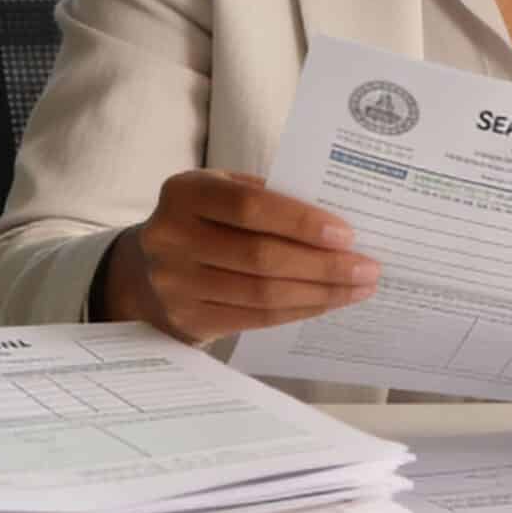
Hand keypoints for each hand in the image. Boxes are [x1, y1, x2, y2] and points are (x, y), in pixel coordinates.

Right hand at [101, 169, 379, 343]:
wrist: (144, 270)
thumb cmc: (204, 221)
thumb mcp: (221, 192)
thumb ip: (267, 197)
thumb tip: (336, 221)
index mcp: (184, 193)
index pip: (249, 208)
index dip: (300, 222)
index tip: (346, 234)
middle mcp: (171, 238)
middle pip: (260, 257)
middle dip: (323, 265)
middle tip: (367, 268)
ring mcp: (176, 285)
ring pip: (262, 294)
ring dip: (319, 293)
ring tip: (357, 288)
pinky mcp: (188, 320)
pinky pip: (256, 319)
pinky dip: (298, 310)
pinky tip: (326, 303)